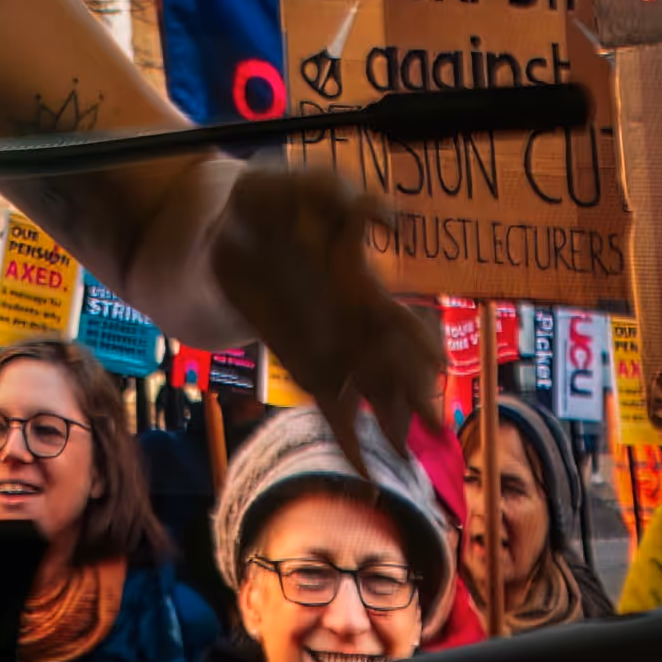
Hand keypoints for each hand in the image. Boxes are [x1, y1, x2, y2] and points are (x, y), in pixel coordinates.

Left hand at [210, 165, 441, 472]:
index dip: (417, 344)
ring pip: (372, 395)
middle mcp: (353, 323)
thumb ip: (351, 198)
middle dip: (417, 398)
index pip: (398, 321)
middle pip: (394, 367)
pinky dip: (351, 442)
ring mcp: (331, 348)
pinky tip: (368, 474)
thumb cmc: (272, 200)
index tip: (437, 368)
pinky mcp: (304, 367)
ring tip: (411, 460)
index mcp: (360, 285)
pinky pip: (333, 410)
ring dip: (392, 426)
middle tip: (438, 433)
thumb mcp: (309, 186)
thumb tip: (395, 222)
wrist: (224, 226)